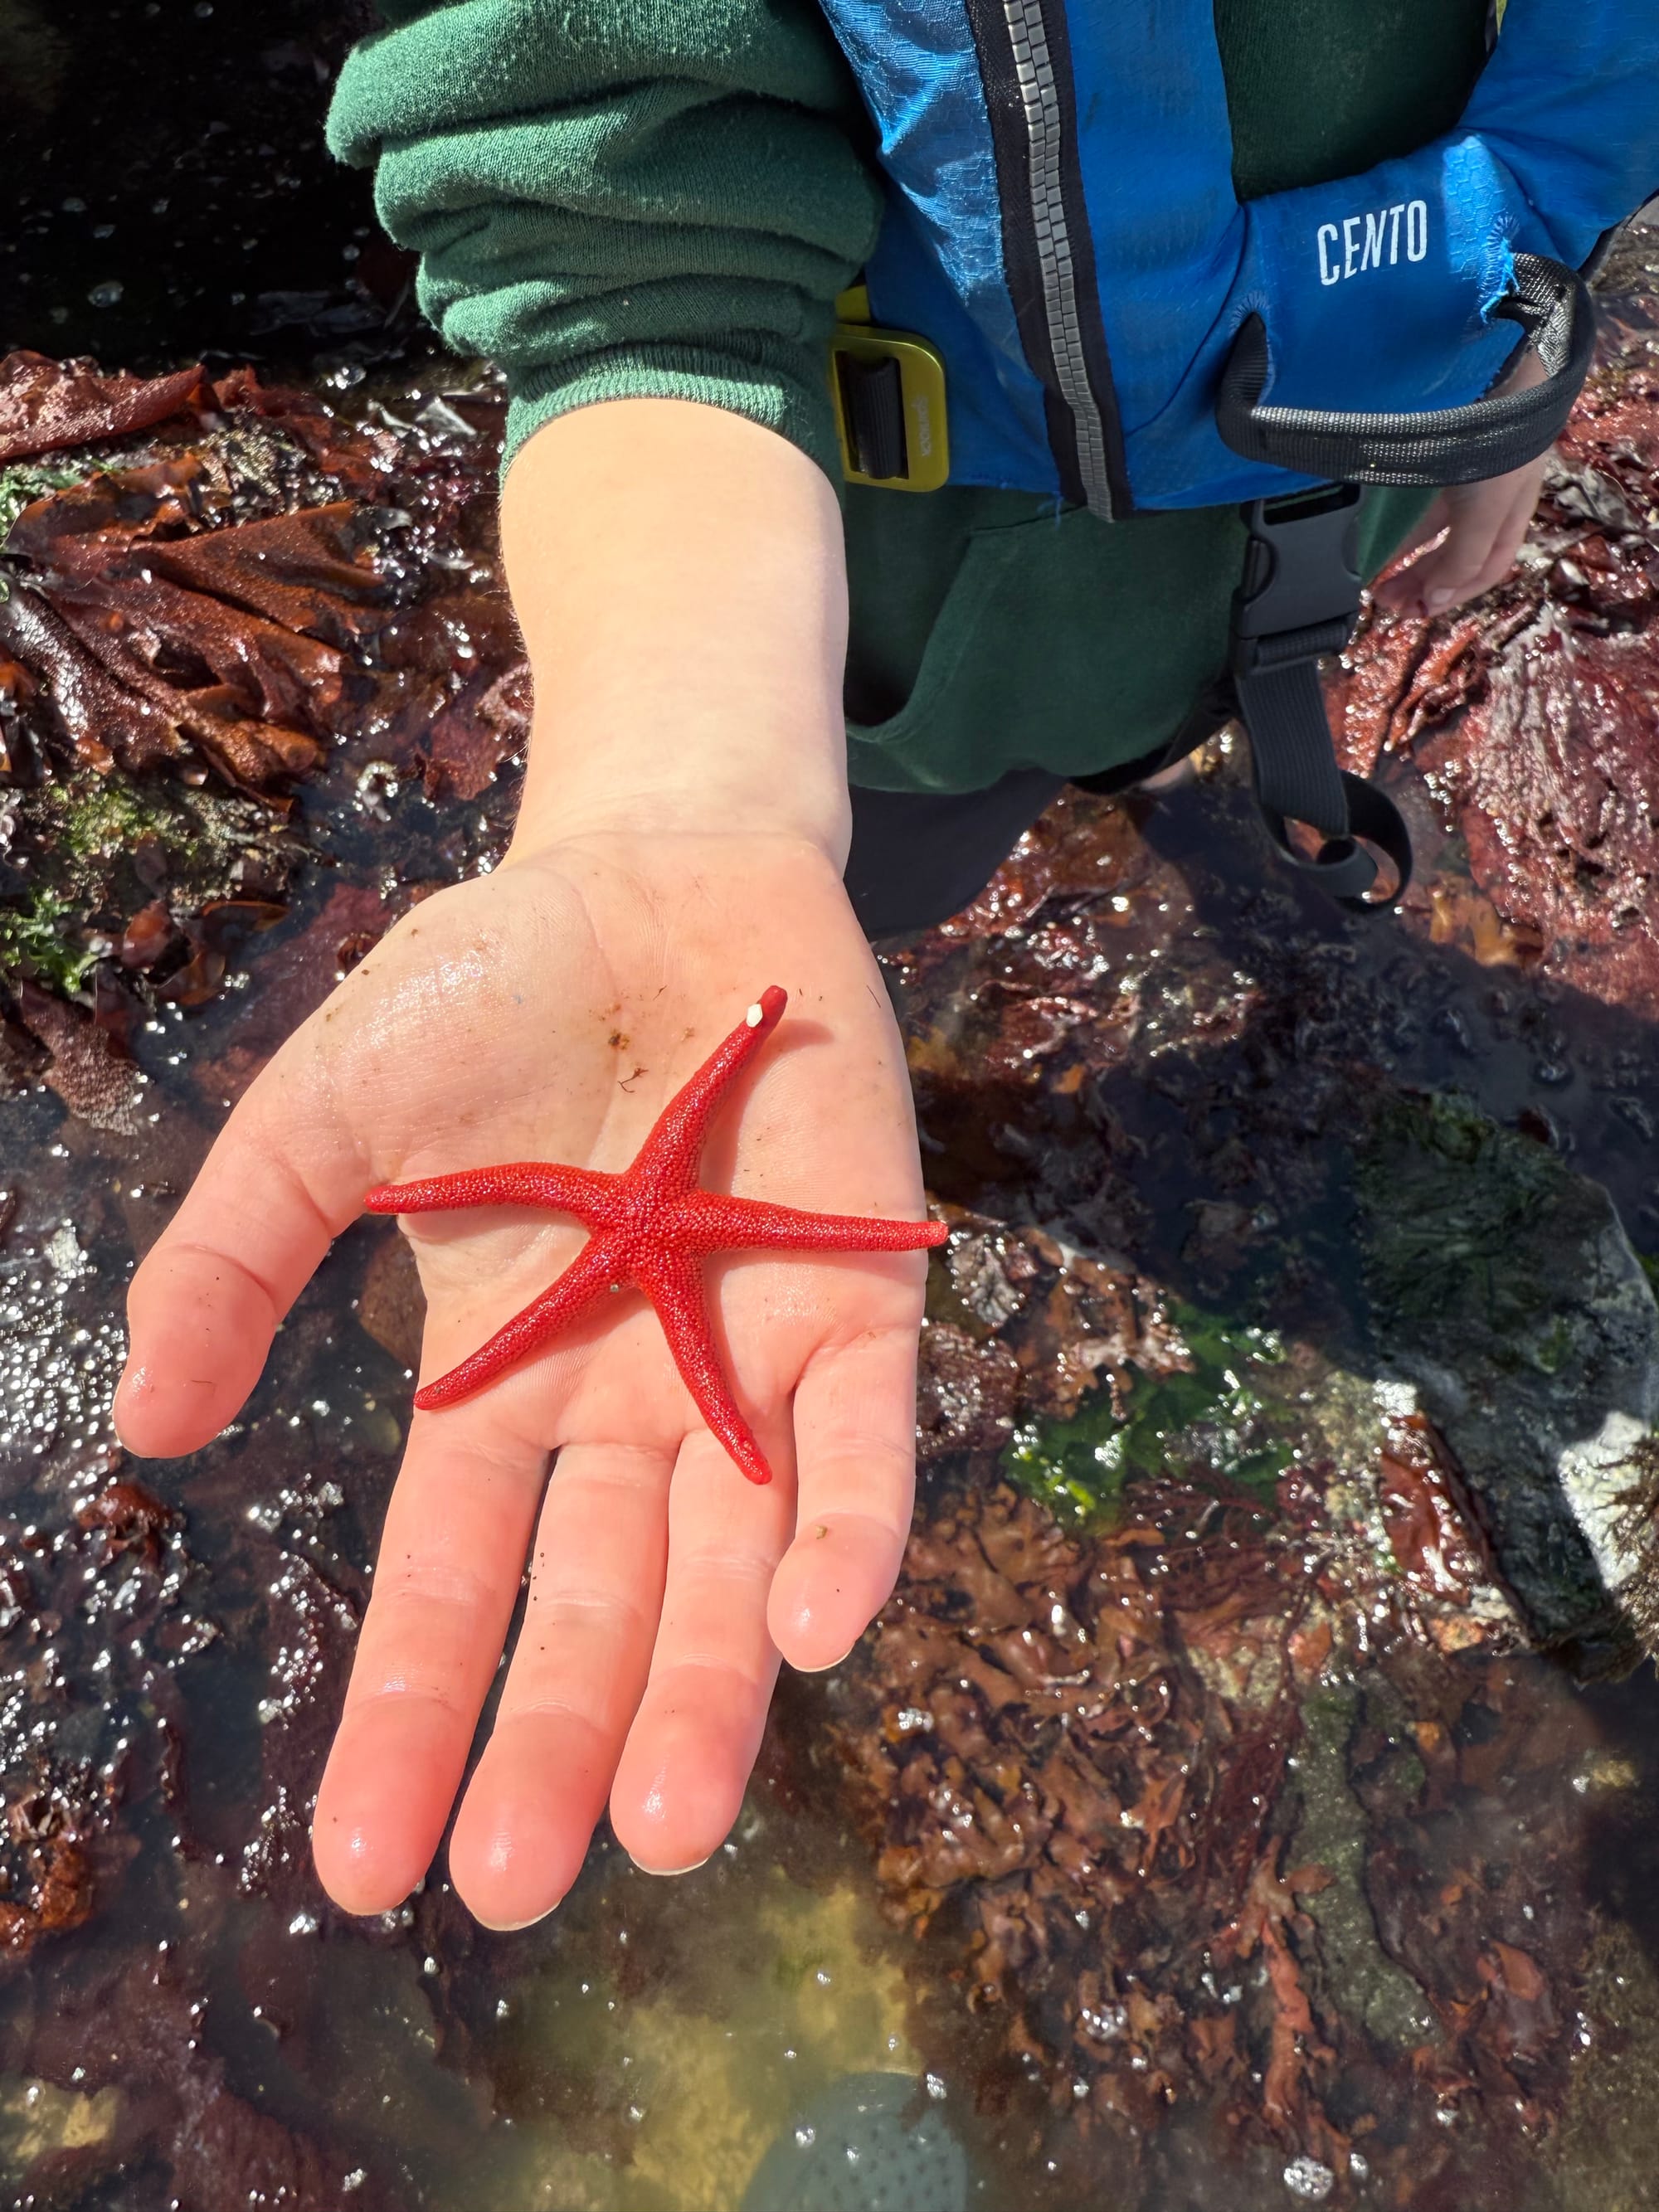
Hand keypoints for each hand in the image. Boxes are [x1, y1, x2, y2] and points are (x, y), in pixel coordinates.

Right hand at [114, 827, 932, 1926]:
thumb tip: (147, 1429)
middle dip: (562, 1743)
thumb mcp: (327, 1115)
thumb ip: (240, 1256)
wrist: (661, 872)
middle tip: (528, 1887)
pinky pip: (859, 1442)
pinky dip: (845, 1531)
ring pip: (736, 1564)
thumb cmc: (491, 991)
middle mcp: (629, 1406)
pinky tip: (814, 1627)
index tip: (365, 1865)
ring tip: (667, 1826)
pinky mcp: (860, 1299)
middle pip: (598, 1606)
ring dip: (709, 1690)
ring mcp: (750, 1362)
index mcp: (499, 1384)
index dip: (409, 1714)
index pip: (452, 1582)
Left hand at [1370, 348, 1551, 620]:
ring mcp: (1464, 467)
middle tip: (1386, 601)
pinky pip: (1417, 499)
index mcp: (1513, 503)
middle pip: (1458, 549)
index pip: (1489, 564)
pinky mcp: (1436, 448)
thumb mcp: (1487, 506)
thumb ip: (1465, 556)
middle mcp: (1492, 488)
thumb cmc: (1495, 437)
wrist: (1486, 365)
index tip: (1418, 610)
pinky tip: (1378, 539)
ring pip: (1436, 527)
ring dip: (1409, 558)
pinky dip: (1400, 524)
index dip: (1457, 592)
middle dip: (1424, 580)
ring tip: (1377, 582)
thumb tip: (1438, 600)